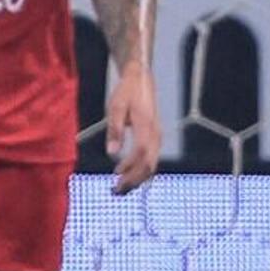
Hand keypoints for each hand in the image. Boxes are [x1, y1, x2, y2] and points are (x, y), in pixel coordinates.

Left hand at [104, 66, 163, 193]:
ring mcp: (157, 137)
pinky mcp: (155, 138)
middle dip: (133, 180)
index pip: (140, 153)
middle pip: (149, 164)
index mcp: (146, 126)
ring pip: (152, 165)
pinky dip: (141, 172)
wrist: (140, 80)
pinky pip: (151, 160)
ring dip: (137, 179)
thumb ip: (114, 130)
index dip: (129, 167)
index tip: (115, 175)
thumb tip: (112, 153)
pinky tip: (129, 177)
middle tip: (116, 191)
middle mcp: (155, 134)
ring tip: (121, 188)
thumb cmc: (126, 92)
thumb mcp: (116, 107)